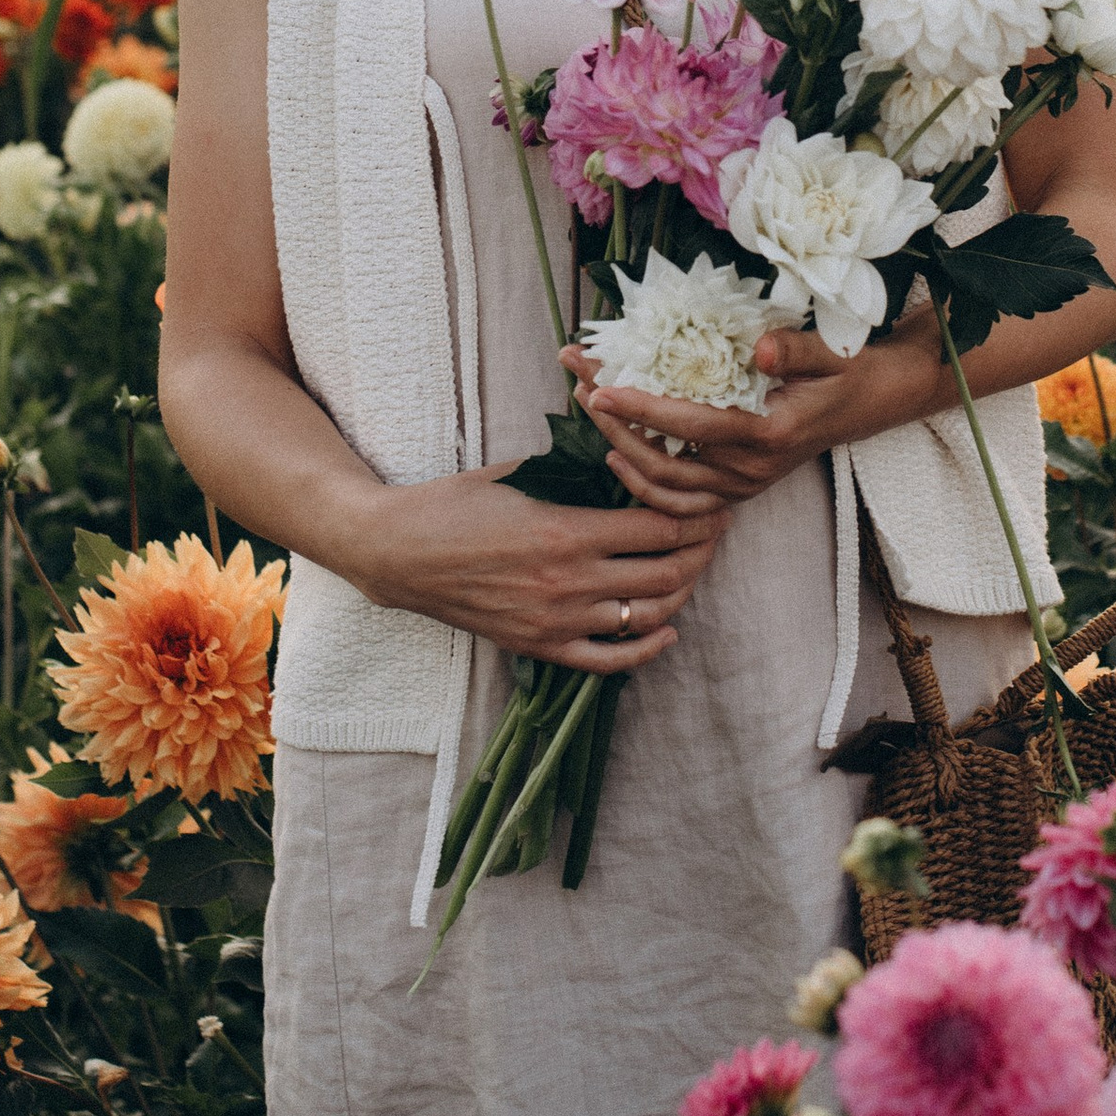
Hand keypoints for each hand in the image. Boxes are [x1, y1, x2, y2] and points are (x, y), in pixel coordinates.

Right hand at [340, 462, 731, 672]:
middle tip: (714, 531)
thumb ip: (577, 470)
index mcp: (567, 532)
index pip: (659, 528)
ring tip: (691, 568)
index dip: (696, 516)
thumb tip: (629, 457)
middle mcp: (569, 582)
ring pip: (646, 616)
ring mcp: (556, 620)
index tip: (712, 501)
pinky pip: (610, 659)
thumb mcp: (522, 472)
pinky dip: (646, 648)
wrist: (401, 552)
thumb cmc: (458, 502)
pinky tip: (667, 628)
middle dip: (700, 550)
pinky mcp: (540, 646)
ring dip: (681, 592)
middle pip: (665, 573)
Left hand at [564, 323, 943, 518]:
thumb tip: (762, 348)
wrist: (871, 403)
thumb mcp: (832, 352)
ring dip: (619, 450)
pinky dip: (643, 483)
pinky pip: (679, 503)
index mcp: (768, 435)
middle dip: (612, 423)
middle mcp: (750, 471)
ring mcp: (742, 486)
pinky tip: (617, 453)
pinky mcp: (736, 490)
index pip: (691, 426)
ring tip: (586, 409)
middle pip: (663, 462)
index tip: (600, 385)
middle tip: (578, 379)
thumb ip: (796, 349)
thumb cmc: (848, 371)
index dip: (641, 408)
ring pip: (664, 489)